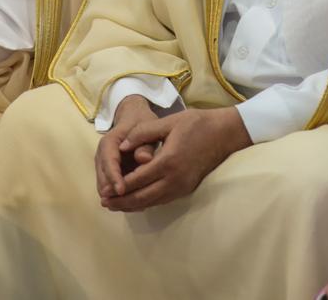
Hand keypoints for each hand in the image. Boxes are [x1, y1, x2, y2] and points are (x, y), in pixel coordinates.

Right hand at [95, 95, 159, 200]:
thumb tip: (145, 159)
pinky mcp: (110, 174)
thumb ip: (145, 144)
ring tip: (136, 207)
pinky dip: (122, 197)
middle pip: (103, 179)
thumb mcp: (146, 129)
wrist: (133, 118)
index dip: (114, 178)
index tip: (122, 191)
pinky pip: (112, 188)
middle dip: (113, 194)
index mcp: (108, 143)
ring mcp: (104, 166)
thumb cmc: (141, 123)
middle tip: (128, 205)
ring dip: (117, 198)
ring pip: (106, 187)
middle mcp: (102, 156)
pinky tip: (137, 204)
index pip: (108, 162)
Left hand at [100, 106, 251, 212]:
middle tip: (105, 203)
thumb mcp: (168, 122)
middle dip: (122, 202)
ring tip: (116, 205)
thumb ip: (142, 133)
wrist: (225, 134)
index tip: (103, 191)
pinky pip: (162, 200)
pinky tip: (137, 200)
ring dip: (133, 205)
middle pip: (142, 197)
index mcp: (167, 161)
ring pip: (152, 202)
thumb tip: (122, 145)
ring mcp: (182, 186)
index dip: (118, 187)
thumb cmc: (196, 124)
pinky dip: (147, 202)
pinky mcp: (187, 188)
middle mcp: (174, 179)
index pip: (137, 179)